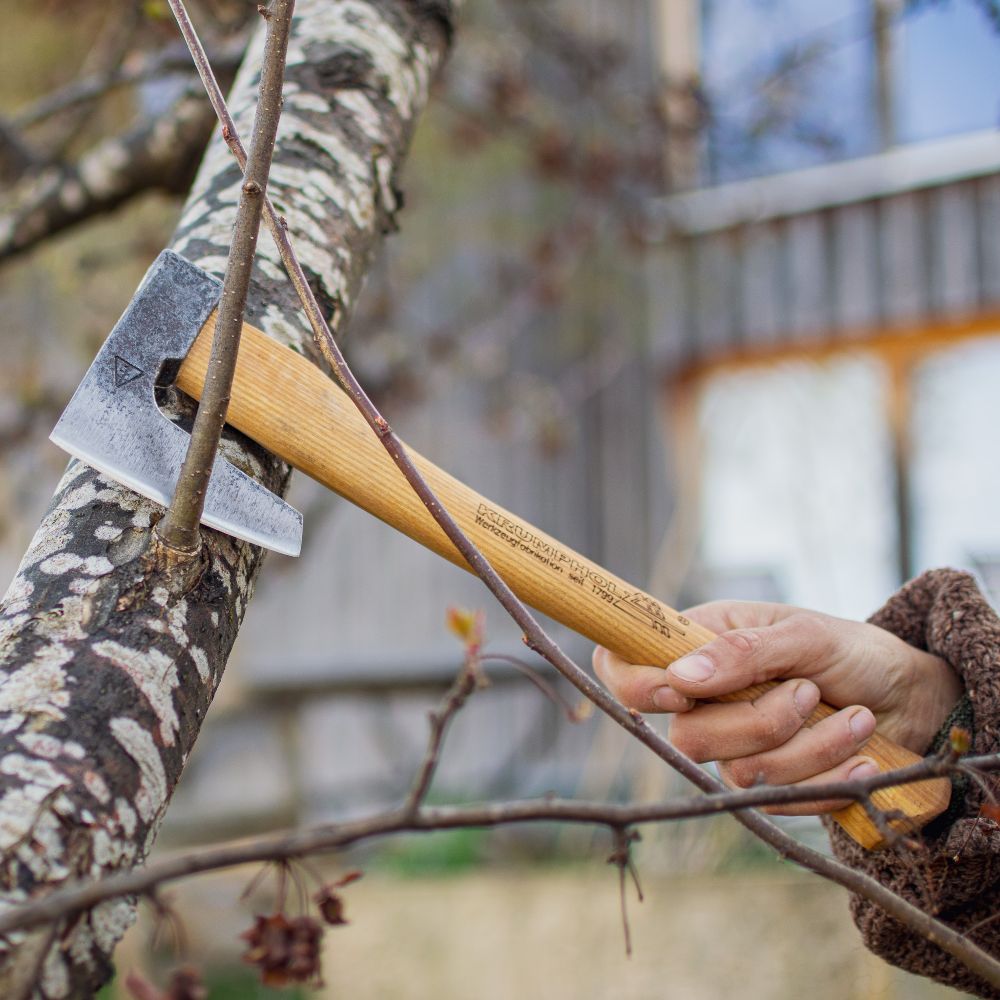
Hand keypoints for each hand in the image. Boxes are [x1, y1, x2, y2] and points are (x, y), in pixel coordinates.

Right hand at [592, 601, 962, 813]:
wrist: (911, 700)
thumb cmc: (852, 651)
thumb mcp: (807, 634)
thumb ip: (744, 653)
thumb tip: (679, 677)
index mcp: (699, 644)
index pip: (624, 667)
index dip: (637, 685)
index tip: (683, 691)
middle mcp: (706, 698)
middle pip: (688, 735)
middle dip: (758, 723)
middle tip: (806, 691)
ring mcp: (735, 746)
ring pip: (739, 773)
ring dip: (809, 749)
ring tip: (856, 718)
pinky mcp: (769, 786)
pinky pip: (780, 801)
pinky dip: (829, 779)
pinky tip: (861, 754)